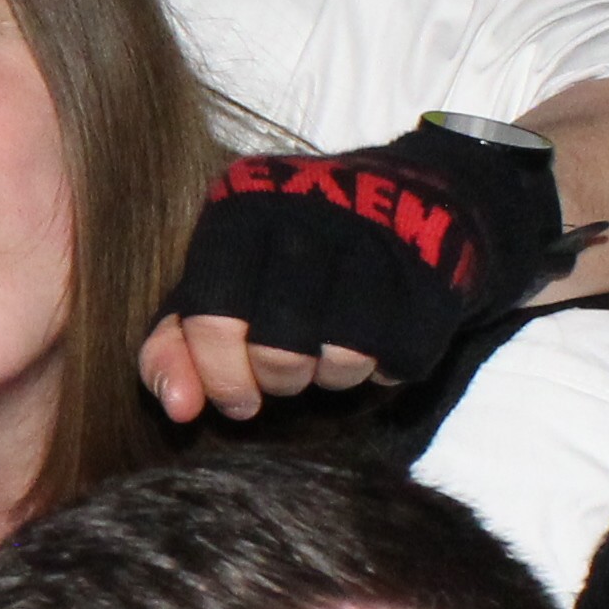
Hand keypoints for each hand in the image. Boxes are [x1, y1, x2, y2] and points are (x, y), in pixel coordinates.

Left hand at [144, 126, 574, 414]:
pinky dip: (386, 369)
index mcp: (238, 209)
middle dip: (277, 379)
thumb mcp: (216, 286)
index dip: (219, 374)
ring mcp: (376, 235)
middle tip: (285, 372)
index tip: (236, 398)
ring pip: (342, 359)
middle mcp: (306, 212)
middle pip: (278, 349)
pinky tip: (379, 342)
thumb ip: (174, 345)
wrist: (415, 200)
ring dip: (333, 377)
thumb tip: (177, 408)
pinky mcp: (434, 268)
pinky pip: (400, 360)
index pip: (211, 317)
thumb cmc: (290, 260)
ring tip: (330, 353)